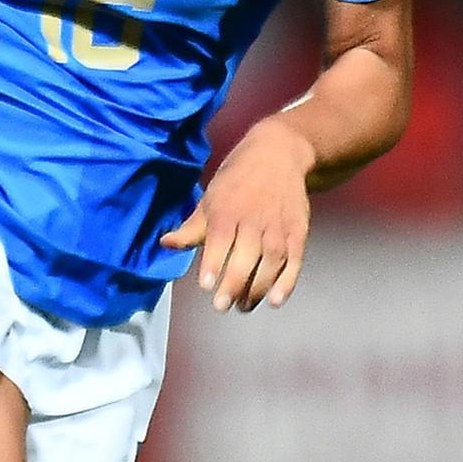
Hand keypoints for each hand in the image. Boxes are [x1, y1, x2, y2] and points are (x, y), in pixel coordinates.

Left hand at [163, 116, 317, 311]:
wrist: (278, 155)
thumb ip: (191, 227)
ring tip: (243, 306)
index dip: (213, 263)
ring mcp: (278, 227)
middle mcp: (254, 219)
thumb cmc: (237, 180)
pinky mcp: (298, 232)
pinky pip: (294, 261)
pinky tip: (276, 300)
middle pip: (246, 256)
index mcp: (227, 210)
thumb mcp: (210, 198)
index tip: (206, 285)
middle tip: (222, 305)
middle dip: (234, 283)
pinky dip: (288, 281)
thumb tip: (164, 243)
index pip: (219, 239)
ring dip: (258, 288)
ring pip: (270, 263)